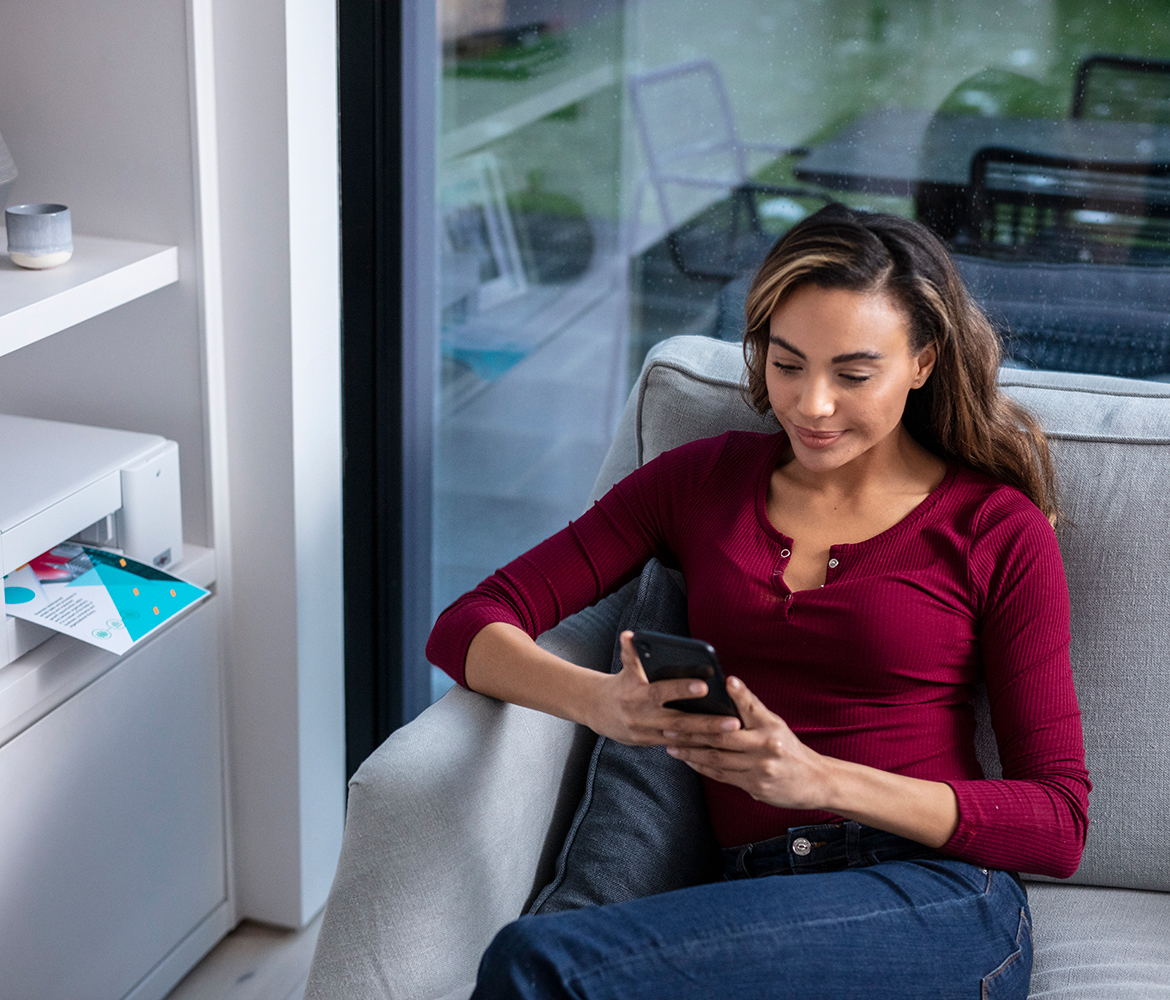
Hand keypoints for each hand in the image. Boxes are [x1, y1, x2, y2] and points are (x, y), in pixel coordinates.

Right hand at [589, 632, 742, 746]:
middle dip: (706, 722)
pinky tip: (719, 744)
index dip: (681, 689)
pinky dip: (697, 746)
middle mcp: (641, 716)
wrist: (597, 711)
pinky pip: (677, 747)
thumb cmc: (621, 684)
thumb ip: (631, 654)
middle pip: (678, 721)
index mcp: (636, 694)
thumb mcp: (625, 669)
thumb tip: (630, 635)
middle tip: (733, 721)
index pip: (661, 691)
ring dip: (707, 737)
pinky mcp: (649, 743)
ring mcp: (646, 733)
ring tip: (733, 732)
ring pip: (681, 738)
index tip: (704, 686)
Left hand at [664, 675, 829, 811]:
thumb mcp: (775, 724)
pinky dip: (702, 767)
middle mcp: (766, 747)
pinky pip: (722, 775)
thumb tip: (729, 685)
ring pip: (717, 759)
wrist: (814, 780)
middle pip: (722, 738)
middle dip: (692, 732)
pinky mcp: (754, 786)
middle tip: (669, 726)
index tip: (727, 681)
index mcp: (771, 727)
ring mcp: (759, 769)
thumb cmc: (789, 748)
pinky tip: (688, 760)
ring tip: (671, 745)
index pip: (750, 707)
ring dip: (691, 752)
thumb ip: (751, 709)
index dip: (739, 694)